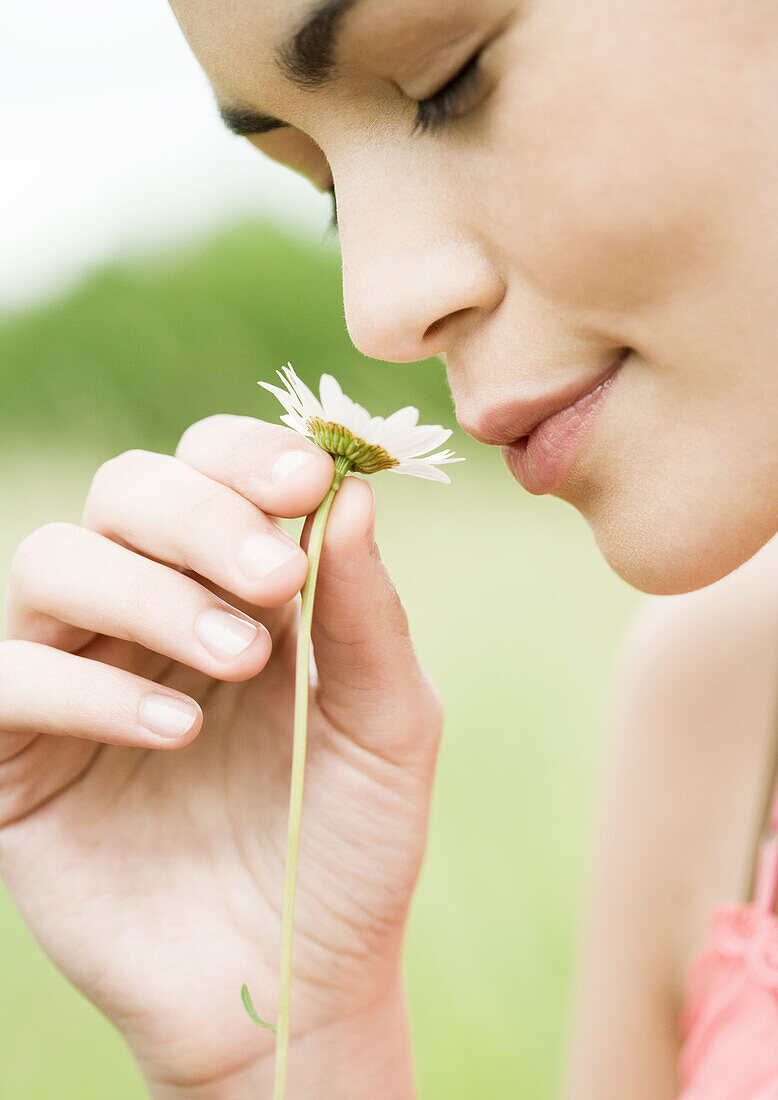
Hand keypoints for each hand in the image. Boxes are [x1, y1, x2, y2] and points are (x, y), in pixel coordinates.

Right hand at [0, 416, 441, 1095]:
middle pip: (125, 491)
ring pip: (54, 562)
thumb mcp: (386, 725)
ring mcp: (79, 675)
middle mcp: (150, 613)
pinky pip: (10, 676)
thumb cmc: (347, 844)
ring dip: (147, 592)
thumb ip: (367, 612)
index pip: (212, 469)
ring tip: (238, 663)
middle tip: (275, 578)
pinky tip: (174, 732)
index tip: (306, 478)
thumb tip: (353, 492)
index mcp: (237, 588)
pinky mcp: (21, 754)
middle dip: (199, 516)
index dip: (246, 456)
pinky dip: (87, 686)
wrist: (292, 981)